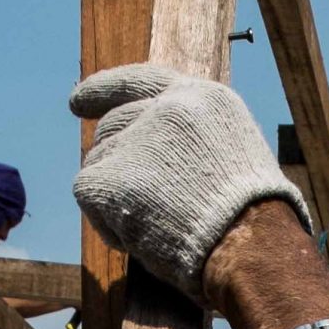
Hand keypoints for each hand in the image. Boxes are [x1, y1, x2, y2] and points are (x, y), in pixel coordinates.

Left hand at [69, 64, 310, 301]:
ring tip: (155, 224)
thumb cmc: (250, 222)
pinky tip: (141, 237)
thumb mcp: (232, 157)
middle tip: (119, 193)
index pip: (142, 81)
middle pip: (113, 125)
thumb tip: (146, 155)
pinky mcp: (114, 175)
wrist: (251, 247)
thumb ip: (190, 142)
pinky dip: (106, 221)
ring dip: (114, 197)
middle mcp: (167, 109)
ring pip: (97, 162)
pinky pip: (88, 193)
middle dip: (109, 159)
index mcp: (204, 99)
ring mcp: (139, 139)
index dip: (104, 90)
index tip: (76, 102)